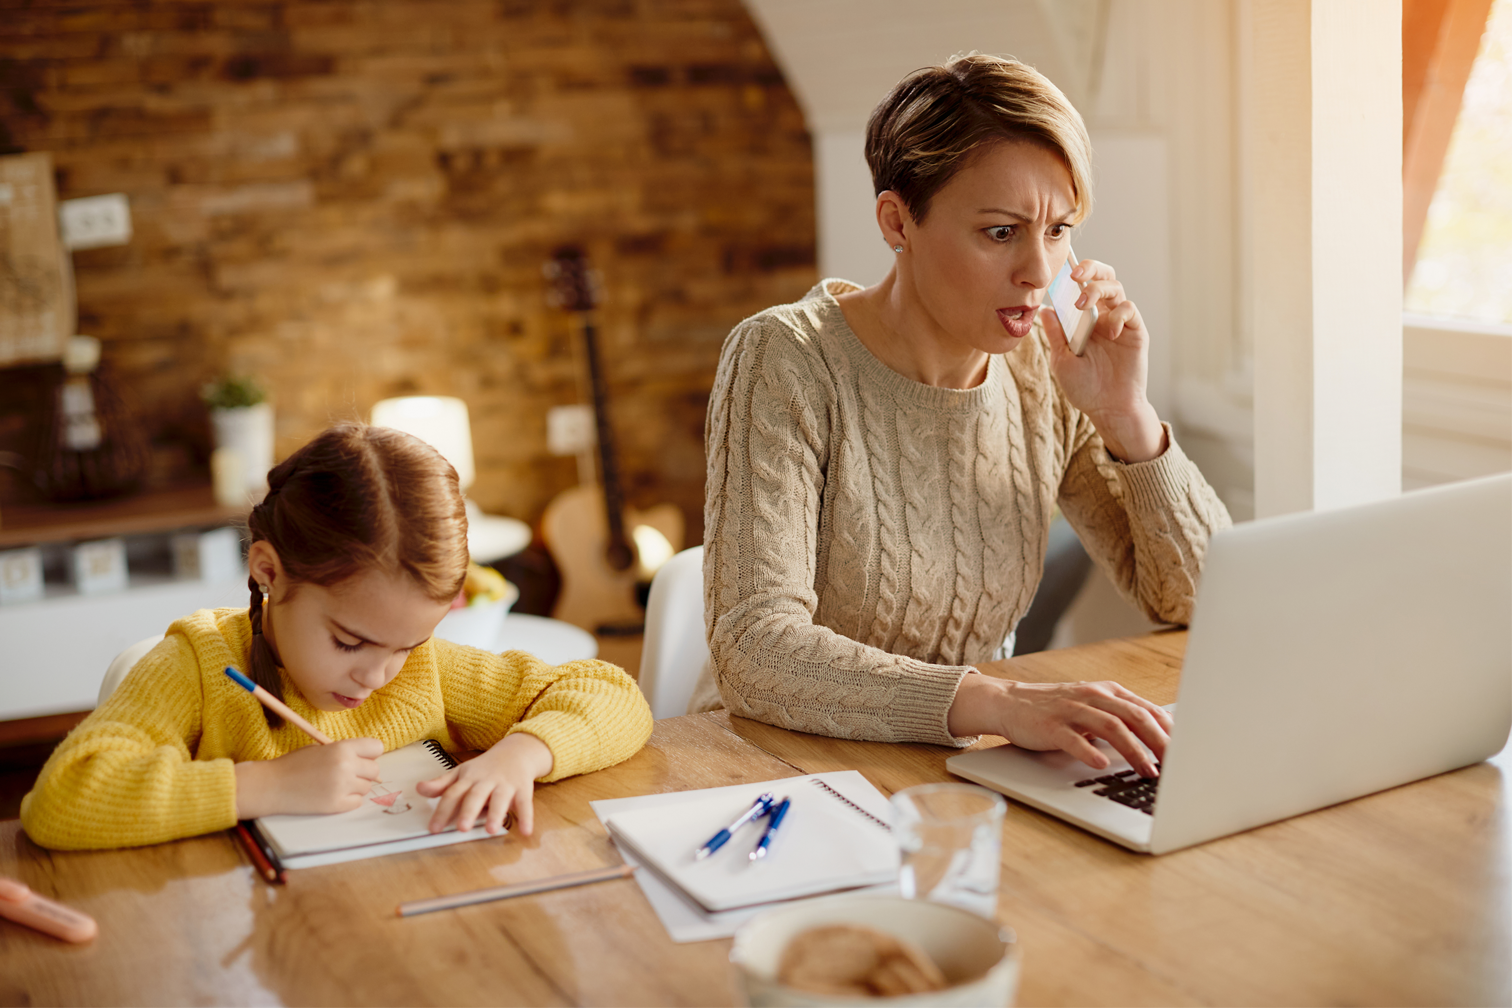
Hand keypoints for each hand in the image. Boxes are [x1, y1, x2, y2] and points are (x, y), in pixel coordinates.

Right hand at [234, 737, 382, 818]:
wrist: (272, 786)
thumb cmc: (295, 764)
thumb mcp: (321, 748)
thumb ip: (345, 751)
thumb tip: (369, 759)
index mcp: (342, 748)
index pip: (377, 748)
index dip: (369, 753)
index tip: (361, 757)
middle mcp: (346, 766)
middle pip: (374, 770)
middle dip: (363, 772)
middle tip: (346, 773)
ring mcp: (342, 787)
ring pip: (367, 787)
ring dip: (355, 786)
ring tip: (335, 784)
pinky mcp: (337, 805)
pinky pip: (357, 802)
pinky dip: (349, 800)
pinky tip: (332, 795)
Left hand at [415, 732, 554, 836]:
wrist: (517, 751)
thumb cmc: (486, 767)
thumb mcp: (462, 772)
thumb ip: (442, 784)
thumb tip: (419, 789)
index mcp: (469, 778)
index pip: (453, 794)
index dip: (443, 811)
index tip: (434, 828)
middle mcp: (486, 781)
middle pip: (476, 795)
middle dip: (469, 811)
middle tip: (462, 828)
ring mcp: (505, 785)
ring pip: (500, 799)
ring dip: (496, 814)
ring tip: (491, 830)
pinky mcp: (523, 789)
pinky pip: (525, 804)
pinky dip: (526, 818)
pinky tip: (525, 832)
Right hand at [947, 673, 1170, 776]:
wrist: (1010, 702)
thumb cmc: (1055, 709)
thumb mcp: (1092, 707)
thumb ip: (1121, 718)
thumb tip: (1160, 740)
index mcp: (1107, 692)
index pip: (1146, 709)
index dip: (1169, 731)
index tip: (1187, 752)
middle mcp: (1092, 696)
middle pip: (1135, 716)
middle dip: (1160, 741)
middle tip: (1177, 764)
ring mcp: (1071, 710)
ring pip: (1111, 727)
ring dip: (1134, 750)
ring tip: (1148, 770)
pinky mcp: (1050, 725)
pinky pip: (1073, 738)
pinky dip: (1089, 751)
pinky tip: (1101, 764)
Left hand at [1038, 258, 1165, 462]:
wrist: (1109, 408)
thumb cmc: (1084, 387)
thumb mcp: (1062, 360)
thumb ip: (1056, 334)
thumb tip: (1044, 309)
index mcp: (1083, 319)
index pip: (1080, 287)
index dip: (1073, 273)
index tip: (1060, 268)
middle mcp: (1102, 315)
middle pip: (1102, 277)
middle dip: (1090, 268)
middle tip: (1075, 274)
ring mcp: (1120, 322)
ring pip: (1115, 288)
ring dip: (1098, 289)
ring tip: (1084, 305)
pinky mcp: (1136, 331)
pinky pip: (1130, 309)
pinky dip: (1119, 314)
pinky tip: (1110, 331)